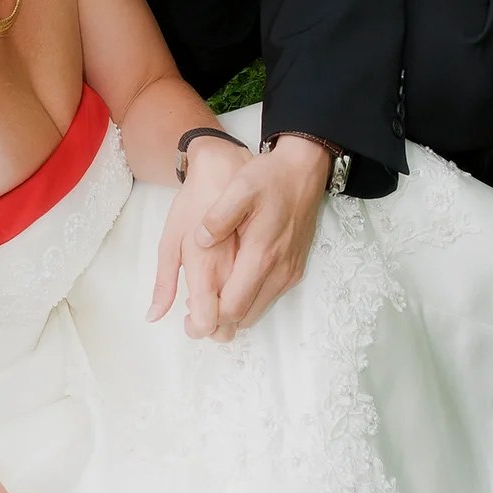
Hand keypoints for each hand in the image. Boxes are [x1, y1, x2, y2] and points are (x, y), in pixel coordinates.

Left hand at [154, 136, 329, 340]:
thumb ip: (219, 216)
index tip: (188, 314)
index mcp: (261, 254)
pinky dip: (248, 300)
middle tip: (192, 312)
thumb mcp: (240, 188)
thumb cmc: (270, 178)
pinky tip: (231, 285)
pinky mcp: (295, 269)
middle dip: (218, 321)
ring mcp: (289, 272)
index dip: (209, 318)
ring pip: (257, 310)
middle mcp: (279, 270)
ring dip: (233, 312)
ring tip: (208, 299)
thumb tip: (200, 240)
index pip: (233, 306)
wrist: (304, 171)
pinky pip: (269, 297)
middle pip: (245, 317)